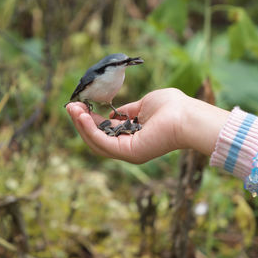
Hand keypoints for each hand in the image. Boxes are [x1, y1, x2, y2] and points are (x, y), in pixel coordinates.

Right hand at [66, 88, 229, 162]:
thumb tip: (114, 112)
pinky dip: (89, 129)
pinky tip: (81, 115)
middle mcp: (129, 145)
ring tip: (72, 109)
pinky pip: (102, 142)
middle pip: (98, 137)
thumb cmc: (171, 107)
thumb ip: (128, 110)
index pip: (107, 130)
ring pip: (97, 141)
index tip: (80, 105)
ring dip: (82, 125)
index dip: (91, 119)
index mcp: (134, 134)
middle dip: (82, 122)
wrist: (186, 115)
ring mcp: (128, 151)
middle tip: (70, 106)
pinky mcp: (128, 152)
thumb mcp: (144, 105)